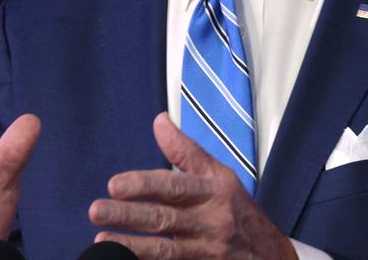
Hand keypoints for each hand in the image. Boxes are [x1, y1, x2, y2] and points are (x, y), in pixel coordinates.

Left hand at [89, 113, 295, 259]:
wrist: (271, 257)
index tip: (114, 184)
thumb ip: (186, 151)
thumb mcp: (220, 175)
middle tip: (96, 209)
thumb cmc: (239, 210)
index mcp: (214, 190)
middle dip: (128, 215)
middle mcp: (211, 221)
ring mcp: (207, 252)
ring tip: (101, 241)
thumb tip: (159, 121)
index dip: (144, 185)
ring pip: (165, 250)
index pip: (175, 186)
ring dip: (130, 246)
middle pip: (165, 218)